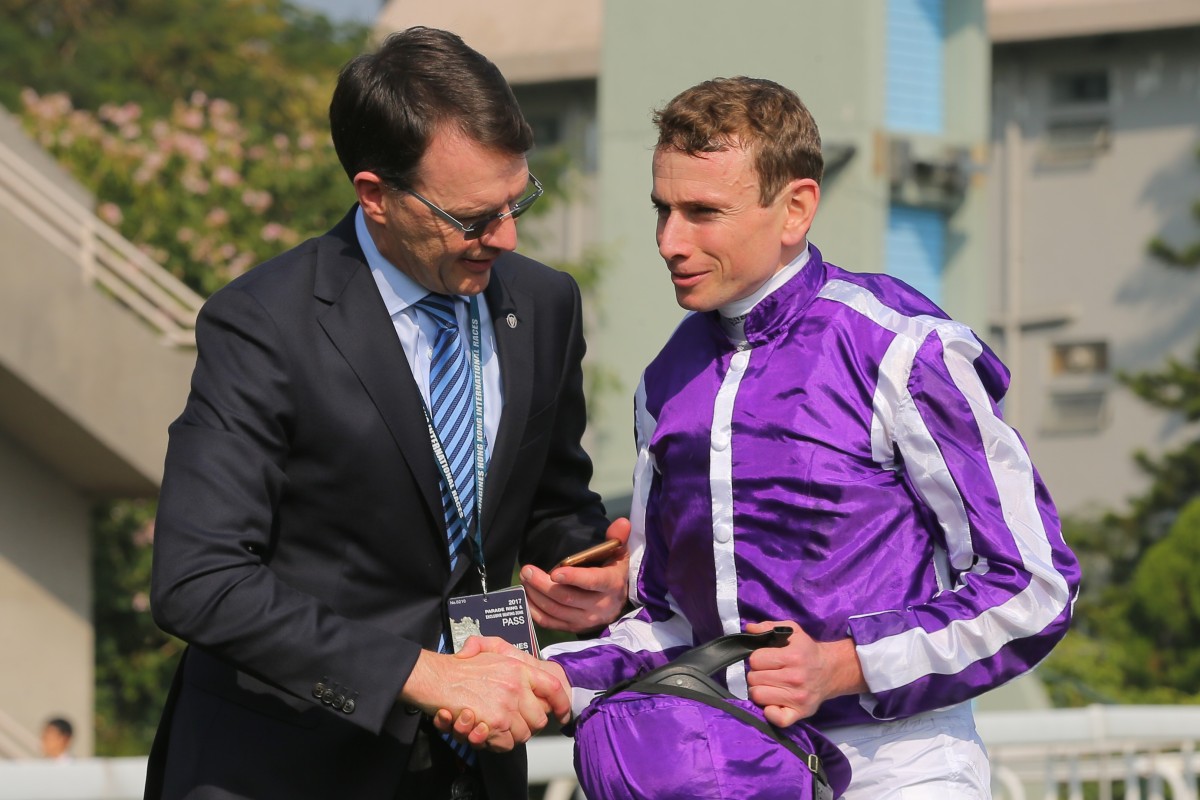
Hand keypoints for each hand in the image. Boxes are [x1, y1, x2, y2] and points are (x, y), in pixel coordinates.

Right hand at [401, 641, 569, 751]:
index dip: (561, 704)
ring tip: (493, 726)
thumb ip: (507, 653)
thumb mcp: (488, 648)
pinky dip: (496, 743)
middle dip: (528, 725)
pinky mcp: (494, 722)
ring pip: (523, 734)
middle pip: (539, 718)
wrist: (437, 678)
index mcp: (519, 668)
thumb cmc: (459, 667)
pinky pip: (506, 743)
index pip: (553, 687)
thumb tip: (526, 667)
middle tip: (512, 722)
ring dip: (510, 735)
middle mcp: (517, 686)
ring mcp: (507, 705)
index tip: (561, 713)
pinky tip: (485, 731)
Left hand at [521, 518, 630, 632]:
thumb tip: (621, 522)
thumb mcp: (619, 554)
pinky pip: (549, 622)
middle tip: (527, 570)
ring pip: (555, 610)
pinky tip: (526, 596)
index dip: (574, 578)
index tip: (555, 572)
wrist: (618, 603)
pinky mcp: (574, 628)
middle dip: (543, 584)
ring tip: (525, 579)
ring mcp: (585, 620)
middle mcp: (599, 606)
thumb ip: (618, 537)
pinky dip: (534, 610)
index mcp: (611, 585)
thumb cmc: (614, 573)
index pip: (592, 582)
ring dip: (536, 595)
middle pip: (566, 597)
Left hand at [744, 620, 866, 727]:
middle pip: (753, 679)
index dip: (756, 659)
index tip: (764, 660)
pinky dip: (770, 712)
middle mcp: (795, 678)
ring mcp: (798, 698)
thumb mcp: (792, 631)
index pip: (755, 660)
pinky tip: (773, 703)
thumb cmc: (807, 651)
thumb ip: (768, 627)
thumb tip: (749, 629)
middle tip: (767, 673)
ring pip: (758, 696)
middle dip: (756, 674)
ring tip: (769, 685)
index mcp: (792, 657)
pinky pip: (776, 719)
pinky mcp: (800, 713)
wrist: (831, 670)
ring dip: (759, 690)